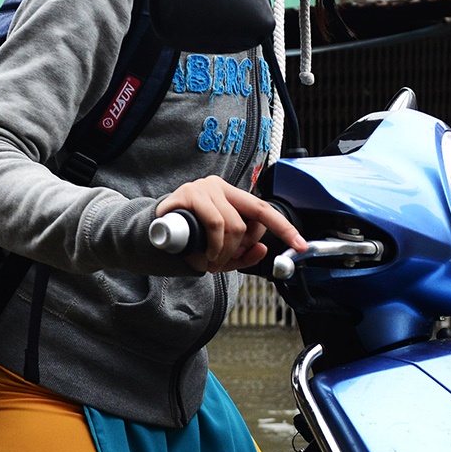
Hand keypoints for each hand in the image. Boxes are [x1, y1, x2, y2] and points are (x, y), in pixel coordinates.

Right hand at [155, 176, 305, 273]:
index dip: (285, 228)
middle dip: (240, 251)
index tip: (301, 246)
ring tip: (209, 262)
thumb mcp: (218, 251)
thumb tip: (262, 249)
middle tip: (221, 264)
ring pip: (233, 226)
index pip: (264, 209)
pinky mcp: (188, 194)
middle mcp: (220, 187)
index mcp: (231, 197)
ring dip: (224, 253)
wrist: (149, 234)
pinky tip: (203, 254)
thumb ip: (242, 254)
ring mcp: (203, 188)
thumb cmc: (186, 240)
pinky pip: (214, 223)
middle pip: (249, 222)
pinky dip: (213, 246)